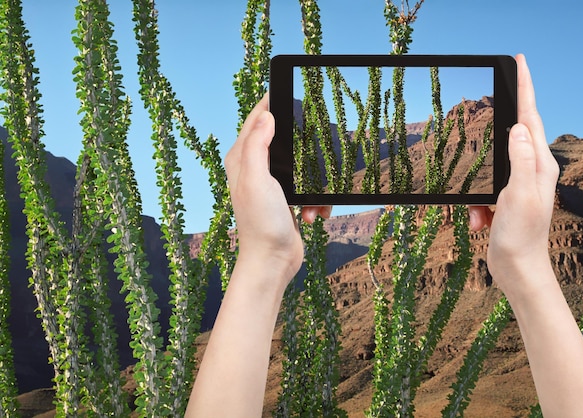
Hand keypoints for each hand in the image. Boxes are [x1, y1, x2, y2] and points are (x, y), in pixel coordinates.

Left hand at [225, 94, 330, 283]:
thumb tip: (266, 115)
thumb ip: (258, 144)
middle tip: (315, 144)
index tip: (288, 89)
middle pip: (282, 140)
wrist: (273, 261)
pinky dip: (315, 201)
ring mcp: (271, 185)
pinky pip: (309, 189)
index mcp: (242, 159)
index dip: (270, 102)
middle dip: (301, 145)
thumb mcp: (257, 178)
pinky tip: (312, 214)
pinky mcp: (287, 200)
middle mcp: (254, 169)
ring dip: (312, 182)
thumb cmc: (261, 223)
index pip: (255, 119)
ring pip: (301, 166)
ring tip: (309, 201)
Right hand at [468, 54, 559, 297]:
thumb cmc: (521, 236)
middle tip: (485, 113)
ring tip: (482, 214)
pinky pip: (481, 192)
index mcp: (539, 165)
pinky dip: (475, 206)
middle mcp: (531, 170)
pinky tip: (479, 223)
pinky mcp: (502, 199)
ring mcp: (516, 185)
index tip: (519, 62)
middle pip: (510, 136)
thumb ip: (519, 160)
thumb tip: (517, 127)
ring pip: (488, 168)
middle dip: (494, 132)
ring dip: (478, 191)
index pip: (530, 117)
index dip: (525, 88)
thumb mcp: (518, 195)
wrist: (517, 270)